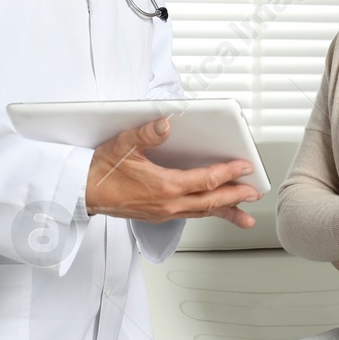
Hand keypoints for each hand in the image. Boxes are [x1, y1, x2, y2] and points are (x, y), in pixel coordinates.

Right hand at [85, 116, 260, 227]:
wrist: (83, 192)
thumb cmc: (101, 170)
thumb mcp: (124, 144)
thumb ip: (147, 133)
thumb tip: (165, 124)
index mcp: (164, 186)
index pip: (206, 180)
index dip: (229, 173)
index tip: (245, 168)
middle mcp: (168, 204)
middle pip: (211, 202)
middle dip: (236, 197)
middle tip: (255, 192)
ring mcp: (163, 212)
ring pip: (202, 212)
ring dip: (225, 211)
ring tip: (244, 216)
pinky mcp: (157, 215)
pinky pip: (190, 214)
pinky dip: (206, 212)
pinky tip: (211, 210)